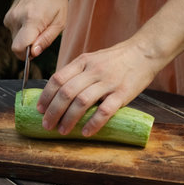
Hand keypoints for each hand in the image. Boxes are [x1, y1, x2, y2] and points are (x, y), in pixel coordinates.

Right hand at [3, 0, 67, 59]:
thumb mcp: (60, 22)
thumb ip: (46, 40)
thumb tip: (33, 54)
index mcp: (31, 20)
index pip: (18, 48)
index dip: (26, 56)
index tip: (35, 52)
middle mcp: (16, 18)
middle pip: (17, 46)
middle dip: (29, 47)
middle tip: (43, 33)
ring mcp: (10, 16)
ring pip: (15, 40)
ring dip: (26, 38)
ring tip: (38, 24)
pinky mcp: (7, 16)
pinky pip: (14, 32)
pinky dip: (23, 31)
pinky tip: (32, 19)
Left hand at [37, 39, 163, 136]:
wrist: (144, 52)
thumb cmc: (115, 60)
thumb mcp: (92, 59)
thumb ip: (77, 73)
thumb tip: (58, 93)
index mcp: (83, 62)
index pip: (58, 78)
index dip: (46, 95)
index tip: (39, 109)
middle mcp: (93, 71)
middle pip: (66, 92)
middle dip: (53, 111)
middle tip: (47, 125)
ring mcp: (108, 82)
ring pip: (82, 102)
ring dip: (69, 119)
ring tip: (62, 130)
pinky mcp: (123, 93)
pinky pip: (105, 110)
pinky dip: (93, 123)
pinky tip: (85, 132)